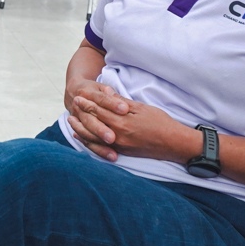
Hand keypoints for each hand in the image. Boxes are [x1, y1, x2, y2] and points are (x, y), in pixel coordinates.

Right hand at [64, 78, 120, 153]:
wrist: (73, 93)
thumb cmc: (93, 90)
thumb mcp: (101, 87)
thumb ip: (109, 93)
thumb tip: (113, 94)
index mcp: (87, 94)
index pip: (101, 99)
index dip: (112, 104)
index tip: (124, 109)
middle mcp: (79, 108)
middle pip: (91, 120)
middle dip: (101, 129)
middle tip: (112, 137)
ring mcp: (78, 120)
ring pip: (88, 133)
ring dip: (100, 143)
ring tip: (114, 153)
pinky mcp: (80, 130)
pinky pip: (88, 142)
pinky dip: (99, 150)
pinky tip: (112, 156)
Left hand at [66, 88, 186, 162]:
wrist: (174, 143)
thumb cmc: (160, 122)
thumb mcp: (141, 107)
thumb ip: (121, 102)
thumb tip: (107, 93)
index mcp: (122, 121)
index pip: (99, 110)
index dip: (87, 103)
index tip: (79, 97)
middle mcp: (117, 135)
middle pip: (93, 123)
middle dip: (81, 113)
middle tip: (73, 105)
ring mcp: (119, 146)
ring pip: (93, 137)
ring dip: (80, 128)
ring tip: (71, 120)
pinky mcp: (122, 152)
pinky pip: (100, 148)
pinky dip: (88, 142)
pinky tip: (81, 137)